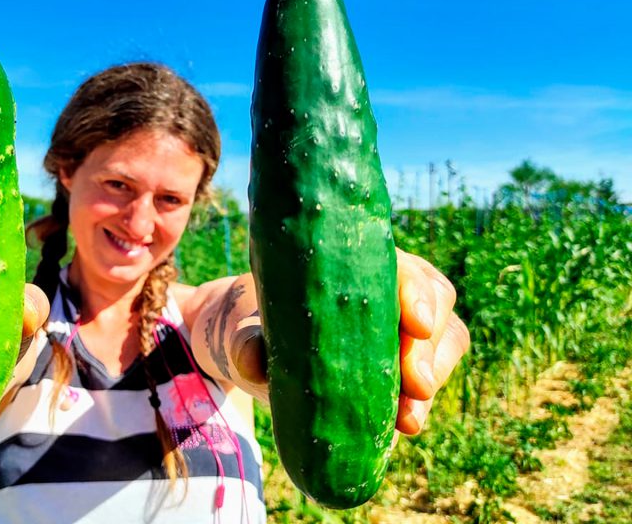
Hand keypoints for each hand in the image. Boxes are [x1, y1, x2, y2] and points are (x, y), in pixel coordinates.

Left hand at [223, 250, 469, 434]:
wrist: (258, 351)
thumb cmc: (254, 327)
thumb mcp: (242, 333)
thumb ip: (245, 343)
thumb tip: (254, 360)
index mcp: (354, 261)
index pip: (400, 264)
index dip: (416, 291)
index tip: (416, 323)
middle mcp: (388, 285)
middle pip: (435, 300)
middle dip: (430, 345)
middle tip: (415, 385)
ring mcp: (403, 324)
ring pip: (444, 339)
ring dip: (433, 376)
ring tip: (409, 418)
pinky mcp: (406, 362)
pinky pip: (430, 376)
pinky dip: (422, 401)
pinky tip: (406, 424)